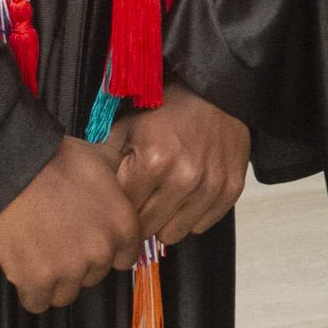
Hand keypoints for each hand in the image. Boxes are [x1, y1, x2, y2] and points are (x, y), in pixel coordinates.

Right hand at [0, 138, 141, 312]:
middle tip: (57, 242)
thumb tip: (127, 174)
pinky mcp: (37, 280)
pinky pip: (37, 303)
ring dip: (53, 281)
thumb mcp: (104, 157)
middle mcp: (101, 251)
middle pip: (93, 277)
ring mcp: (70, 269)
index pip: (123, 259)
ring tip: (38, 255)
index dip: (104, 252)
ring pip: (65, 294)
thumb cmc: (53, 159)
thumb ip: (121, 176)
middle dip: (77, 264)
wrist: (11, 168)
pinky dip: (30, 292)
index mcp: (122, 225)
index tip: (88, 244)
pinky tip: (24, 271)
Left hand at [107, 90, 251, 241]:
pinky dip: (192, 215)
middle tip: (143, 199)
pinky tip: (188, 195)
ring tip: (165, 198)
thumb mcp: (127, 127)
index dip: (120, 206)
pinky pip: (201, 225)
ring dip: (166, 220)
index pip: (124, 211)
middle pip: (147, 229)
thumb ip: (108, 163)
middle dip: (141, 217)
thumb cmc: (168, 109)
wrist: (216, 93)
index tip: (123, 199)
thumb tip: (96, 198)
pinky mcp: (231, 190)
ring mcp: (211, 186)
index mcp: (154, 161)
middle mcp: (184, 178)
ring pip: (174, 234)